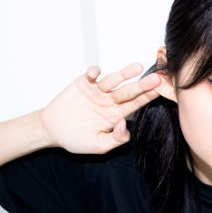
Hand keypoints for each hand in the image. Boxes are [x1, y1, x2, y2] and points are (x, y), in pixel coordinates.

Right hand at [37, 63, 160, 154]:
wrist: (51, 130)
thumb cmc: (75, 139)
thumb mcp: (98, 145)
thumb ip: (115, 139)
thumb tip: (125, 126)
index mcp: (116, 115)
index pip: (135, 105)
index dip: (147, 98)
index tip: (159, 92)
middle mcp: (109, 101)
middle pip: (128, 92)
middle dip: (142, 86)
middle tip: (156, 79)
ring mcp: (97, 91)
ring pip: (112, 80)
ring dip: (124, 73)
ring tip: (138, 67)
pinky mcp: (83, 84)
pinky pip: (90, 76)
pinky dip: (94, 73)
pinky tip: (96, 74)